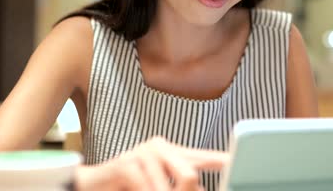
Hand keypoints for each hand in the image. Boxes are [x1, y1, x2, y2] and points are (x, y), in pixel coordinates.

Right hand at [75, 137, 228, 190]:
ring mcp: (142, 152)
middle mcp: (159, 146)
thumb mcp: (160, 187)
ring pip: (168, 187)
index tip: (239, 164)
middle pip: (189, 175)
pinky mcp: (126, 164)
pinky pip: (148, 189)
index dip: (223, 162)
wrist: (93, 185)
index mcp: (172, 152)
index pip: (203, 157)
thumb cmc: (129, 186)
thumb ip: (181, 187)